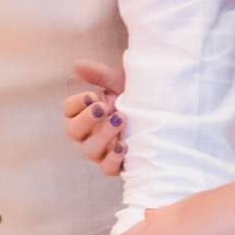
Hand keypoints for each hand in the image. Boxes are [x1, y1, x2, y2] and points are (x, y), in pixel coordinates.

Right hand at [62, 59, 126, 176]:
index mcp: (87, 112)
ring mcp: (102, 151)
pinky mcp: (117, 165)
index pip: (69, 110)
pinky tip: (125, 146)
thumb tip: (77, 65)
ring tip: (120, 119)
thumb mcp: (121, 83)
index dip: (76, 104)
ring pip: (90, 151)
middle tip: (102, 107)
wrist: (165, 113)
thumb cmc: (137, 98)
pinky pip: (108, 169)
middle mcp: (89, 134)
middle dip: (86, 119)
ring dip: (102, 136)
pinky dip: (113, 159)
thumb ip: (100, 75)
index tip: (91, 96)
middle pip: (73, 131)